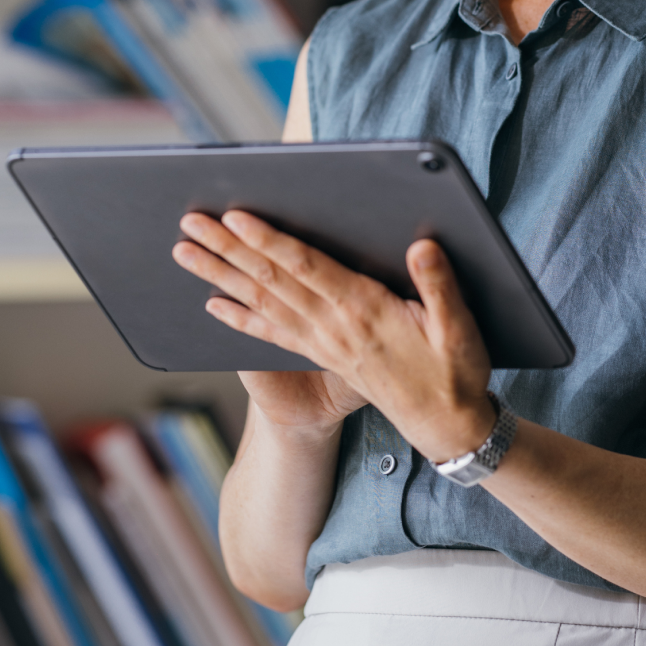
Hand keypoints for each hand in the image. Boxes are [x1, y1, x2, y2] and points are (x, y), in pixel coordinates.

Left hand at [172, 211, 494, 461]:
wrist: (446, 427)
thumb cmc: (456, 372)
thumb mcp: (460, 328)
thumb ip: (439, 286)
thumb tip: (421, 246)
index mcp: (364, 311)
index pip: (306, 268)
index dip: (269, 241)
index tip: (236, 218)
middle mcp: (333, 326)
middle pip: (271, 280)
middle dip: (228, 249)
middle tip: (189, 223)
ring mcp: (323, 343)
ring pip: (261, 302)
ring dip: (221, 276)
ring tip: (185, 254)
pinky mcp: (323, 356)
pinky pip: (272, 335)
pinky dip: (240, 319)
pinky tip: (213, 304)